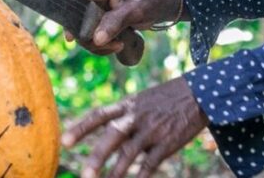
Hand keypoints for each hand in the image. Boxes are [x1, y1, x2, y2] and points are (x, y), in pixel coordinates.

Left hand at [62, 77, 208, 177]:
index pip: (99, 115)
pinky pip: (151, 164)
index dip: (81, 128)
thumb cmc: (163, 99)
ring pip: (130, 154)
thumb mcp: (140, 100)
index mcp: (127, 105)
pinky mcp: (168, 143)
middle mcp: (137, 117)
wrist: (198, 93)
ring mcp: (153, 131)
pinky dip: (140, 177)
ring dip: (115, 173)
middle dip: (98, 156)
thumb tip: (95, 132)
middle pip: (113, 136)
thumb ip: (120, 115)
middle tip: (85, 175)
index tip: (65, 142)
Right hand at [66, 0, 183, 56]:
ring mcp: (99, 10)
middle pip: (79, 20)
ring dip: (99, 45)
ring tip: (119, 46)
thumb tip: (96, 39)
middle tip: (111, 46)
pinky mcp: (104, 21)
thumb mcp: (134, 11)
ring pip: (86, 31)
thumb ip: (115, 23)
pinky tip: (118, 46)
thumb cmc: (150, 0)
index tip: (71, 38)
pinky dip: (103, 45)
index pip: (77, 0)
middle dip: (91, 38)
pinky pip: (95, 36)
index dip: (71, 19)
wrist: (163, 4)